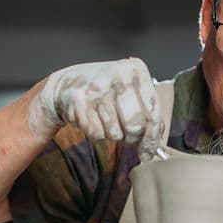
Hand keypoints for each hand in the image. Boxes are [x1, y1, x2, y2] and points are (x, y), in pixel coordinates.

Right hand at [32, 58, 163, 160]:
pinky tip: (92, 119)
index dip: (152, 138)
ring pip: (115, 133)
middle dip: (131, 138)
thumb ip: (147, 114)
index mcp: (136, 70)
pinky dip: (96, 133)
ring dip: (112, 134)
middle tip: (126, 135)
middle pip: (134, 126)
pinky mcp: (79, 100)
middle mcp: (118, 75)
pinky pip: (96, 134)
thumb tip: (153, 146)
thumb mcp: (131, 92)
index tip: (147, 152)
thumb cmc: (107, 91)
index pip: (153, 113)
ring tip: (106, 120)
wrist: (69, 83)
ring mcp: (97, 87)